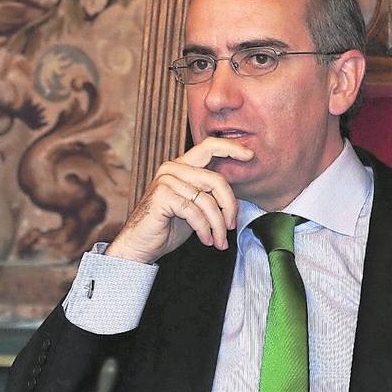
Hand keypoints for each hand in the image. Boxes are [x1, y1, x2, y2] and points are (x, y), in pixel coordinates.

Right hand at [105, 136, 252, 263]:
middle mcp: (172, 168)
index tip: (250, 156)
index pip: (209, 147)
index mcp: (181, 166)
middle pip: (216, 179)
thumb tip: (237, 196)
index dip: (231, 148)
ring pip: (207, 200)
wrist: (141, 244)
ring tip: (218, 241)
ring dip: (217, 225)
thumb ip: (210, 194)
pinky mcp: (162, 196)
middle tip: (231, 226)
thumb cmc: (168, 226)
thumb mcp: (195, 206)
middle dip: (230, 206)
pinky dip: (204, 230)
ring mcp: (166, 181)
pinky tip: (205, 240)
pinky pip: (194, 212)